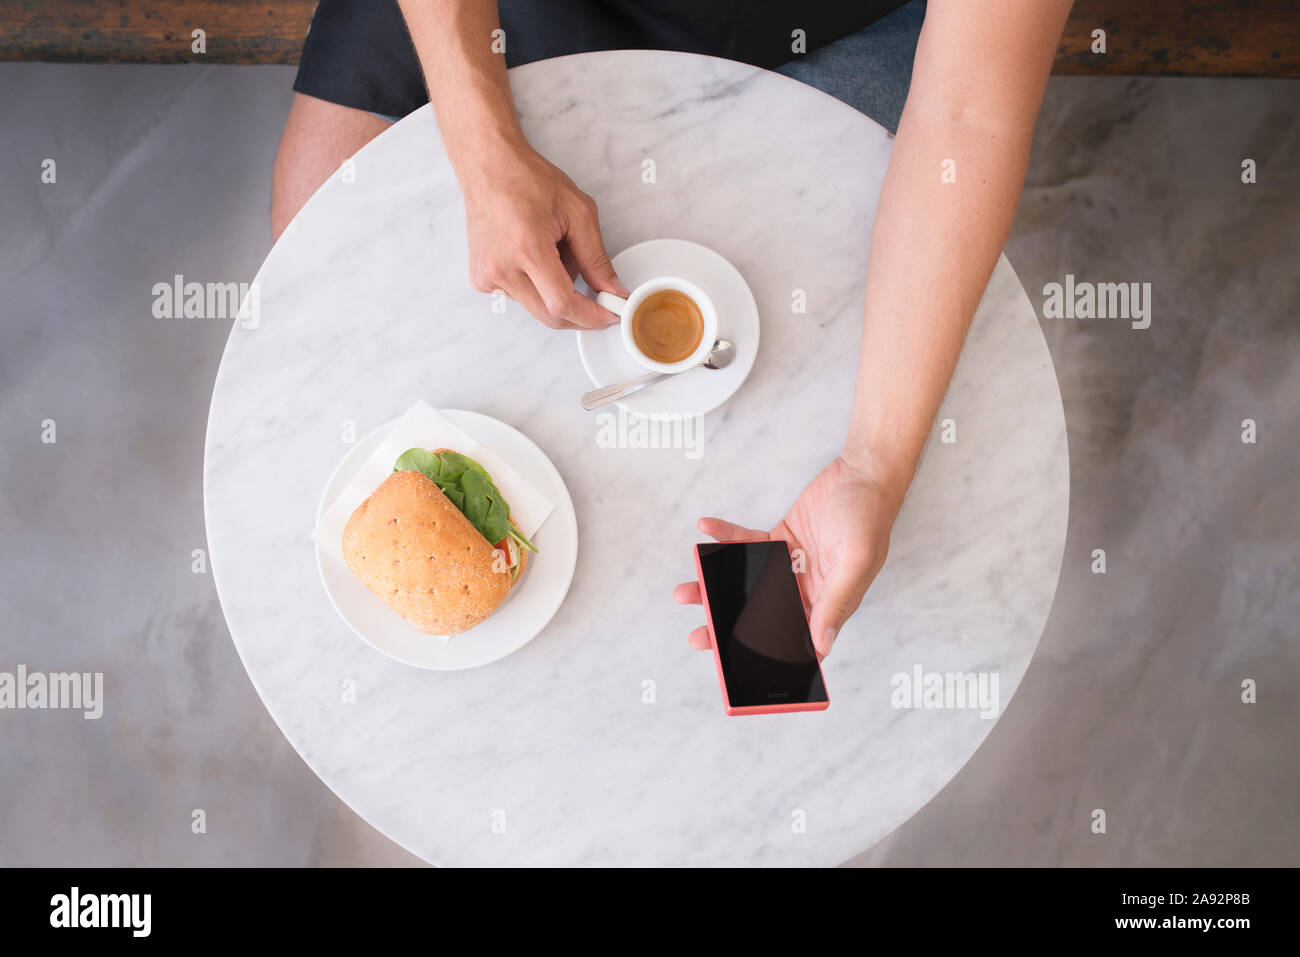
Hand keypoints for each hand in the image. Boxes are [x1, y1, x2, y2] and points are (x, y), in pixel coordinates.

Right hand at [458, 134, 628, 329]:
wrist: (488, 167)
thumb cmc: (527, 180)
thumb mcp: (577, 212)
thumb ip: (596, 258)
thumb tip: (612, 290)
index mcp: (526, 248)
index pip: (562, 303)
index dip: (591, 316)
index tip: (610, 315)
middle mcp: (501, 268)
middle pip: (550, 316)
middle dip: (580, 313)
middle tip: (599, 296)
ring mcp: (487, 277)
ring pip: (537, 308)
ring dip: (557, 292)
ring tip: (556, 253)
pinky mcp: (481, 281)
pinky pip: (520, 298)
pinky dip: (538, 286)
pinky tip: (535, 257)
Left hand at [672, 456, 898, 657]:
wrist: (863, 474)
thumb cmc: (869, 517)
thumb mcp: (855, 561)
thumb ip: (836, 602)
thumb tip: (821, 645)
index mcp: (828, 604)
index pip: (795, 640)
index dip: (767, 655)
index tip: (734, 665)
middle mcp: (807, 590)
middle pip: (762, 616)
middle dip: (728, 626)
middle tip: (698, 636)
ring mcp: (789, 566)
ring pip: (746, 583)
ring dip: (716, 586)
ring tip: (685, 591)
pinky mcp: (779, 541)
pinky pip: (746, 544)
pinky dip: (724, 539)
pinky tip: (705, 532)